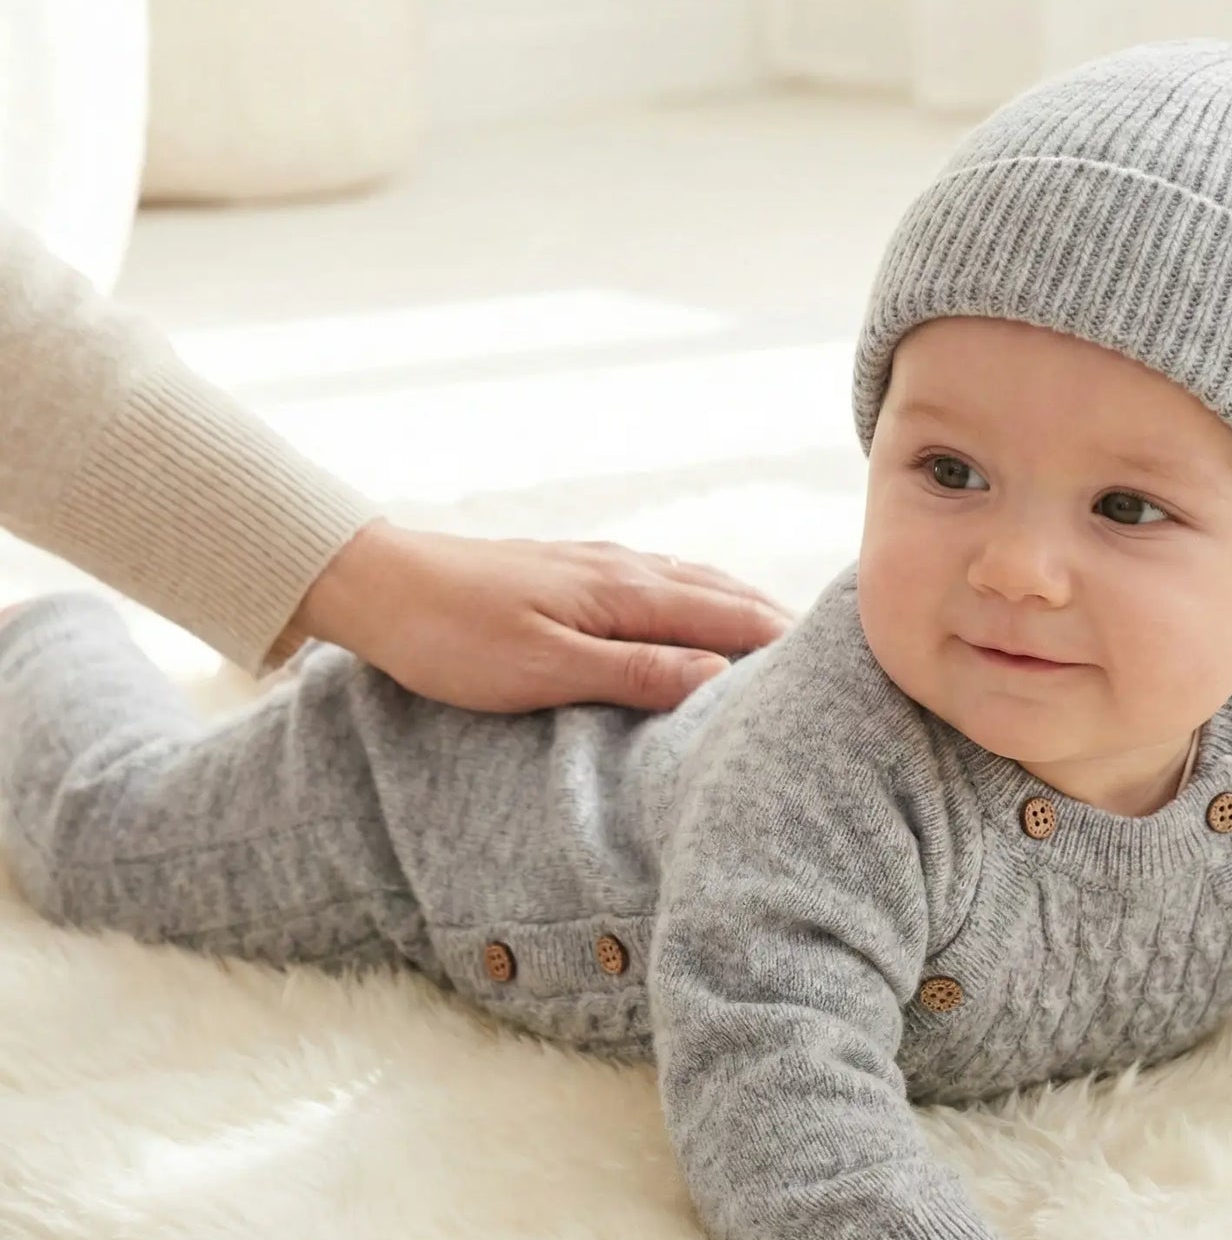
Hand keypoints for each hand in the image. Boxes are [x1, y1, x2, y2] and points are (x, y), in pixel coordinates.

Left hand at [291, 521, 796, 712]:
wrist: (376, 580)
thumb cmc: (450, 635)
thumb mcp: (543, 668)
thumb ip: (633, 671)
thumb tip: (718, 675)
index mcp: (627, 593)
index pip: (733, 616)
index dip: (790, 642)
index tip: (847, 667)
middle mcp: (626, 568)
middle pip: (728, 592)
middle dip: (785, 623)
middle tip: (842, 657)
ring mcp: (602, 564)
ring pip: (699, 582)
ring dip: (747, 608)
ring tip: (789, 639)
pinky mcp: (576, 570)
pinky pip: (666, 581)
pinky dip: (705, 599)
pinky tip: (702, 611)